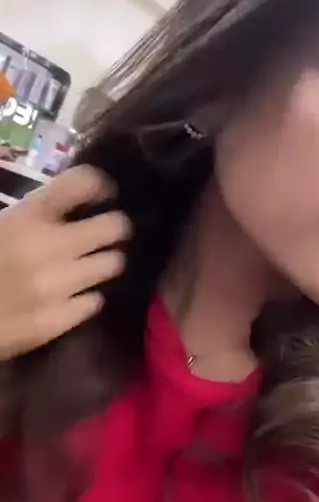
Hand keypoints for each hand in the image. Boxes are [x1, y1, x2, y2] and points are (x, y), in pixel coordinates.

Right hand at [0, 166, 129, 359]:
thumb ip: (19, 202)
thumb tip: (35, 180)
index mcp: (28, 216)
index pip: (84, 183)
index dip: (100, 184)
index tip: (104, 194)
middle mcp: (52, 246)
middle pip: (115, 226)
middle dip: (114, 227)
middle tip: (105, 232)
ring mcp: (59, 286)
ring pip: (112, 264)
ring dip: (103, 262)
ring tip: (89, 264)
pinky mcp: (58, 321)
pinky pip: (94, 301)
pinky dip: (86, 297)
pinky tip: (72, 295)